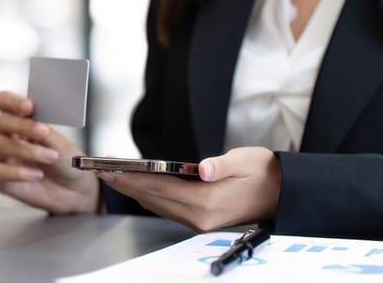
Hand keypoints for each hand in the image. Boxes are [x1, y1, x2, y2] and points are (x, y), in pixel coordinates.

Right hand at [0, 91, 98, 213]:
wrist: (75, 190)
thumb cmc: (67, 163)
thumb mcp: (61, 144)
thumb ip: (45, 132)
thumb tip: (35, 122)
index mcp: (23, 121)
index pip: (5, 101)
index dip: (12, 101)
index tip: (28, 106)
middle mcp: (9, 136)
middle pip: (2, 121)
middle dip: (23, 126)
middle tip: (43, 132)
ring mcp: (3, 158)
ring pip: (0, 145)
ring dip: (28, 150)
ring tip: (51, 157)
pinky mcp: (0, 180)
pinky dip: (19, 173)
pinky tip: (37, 175)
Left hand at [97, 147, 281, 230]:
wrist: (281, 193)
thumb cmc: (264, 173)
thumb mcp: (247, 161)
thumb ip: (224, 165)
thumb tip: (203, 168)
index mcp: (209, 202)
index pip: (162, 187)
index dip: (134, 177)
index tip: (112, 168)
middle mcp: (199, 217)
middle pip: (153, 198)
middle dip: (126, 183)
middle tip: (101, 169)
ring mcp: (197, 221)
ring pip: (156, 204)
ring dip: (133, 189)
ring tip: (112, 173)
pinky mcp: (198, 218)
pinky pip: (165, 207)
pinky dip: (147, 194)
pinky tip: (136, 184)